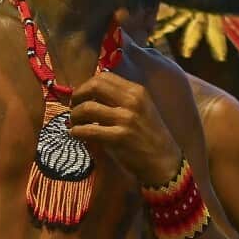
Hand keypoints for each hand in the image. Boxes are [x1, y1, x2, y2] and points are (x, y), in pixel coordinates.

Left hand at [69, 71, 181, 185]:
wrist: (164, 161)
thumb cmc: (149, 135)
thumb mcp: (141, 109)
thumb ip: (120, 98)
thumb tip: (89, 92)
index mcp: (137, 91)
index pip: (104, 76)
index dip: (87, 85)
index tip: (81, 96)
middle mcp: (132, 101)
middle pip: (94, 86)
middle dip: (78, 95)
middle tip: (74, 107)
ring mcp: (126, 119)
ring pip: (88, 108)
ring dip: (75, 115)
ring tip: (74, 123)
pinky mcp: (119, 137)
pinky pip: (88, 130)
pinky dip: (77, 132)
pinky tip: (76, 135)